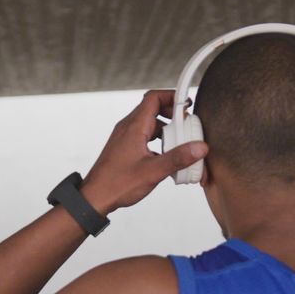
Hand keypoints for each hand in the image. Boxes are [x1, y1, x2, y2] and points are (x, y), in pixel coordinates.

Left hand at [82, 90, 208, 212]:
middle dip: (173, 115)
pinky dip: (158, 140)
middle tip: (187, 126)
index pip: (153, 98)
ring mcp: (125, 137)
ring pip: (150, 124)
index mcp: (134, 127)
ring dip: (166, 129)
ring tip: (180, 142)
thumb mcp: (153, 171)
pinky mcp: (125, 147)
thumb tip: (199, 148)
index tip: (187, 104)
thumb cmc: (117, 184)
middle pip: (153, 109)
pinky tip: (166, 156)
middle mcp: (128, 128)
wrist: (95, 197)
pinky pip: (145, 136)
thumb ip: (178, 158)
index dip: (172, 96)